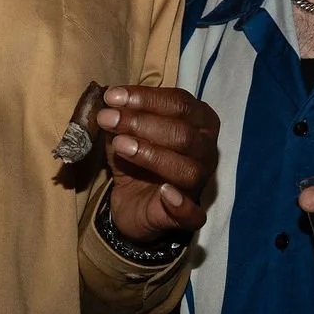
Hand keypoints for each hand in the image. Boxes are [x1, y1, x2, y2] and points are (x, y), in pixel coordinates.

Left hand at [97, 85, 220, 243]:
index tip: (112, 97)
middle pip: (184, 134)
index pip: (180, 103)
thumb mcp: (124, 132)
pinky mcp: (189, 216)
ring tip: (120, 146)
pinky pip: (194, 214)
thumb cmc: (135, 159)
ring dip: (152, 155)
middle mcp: (205, 150)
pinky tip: (164, 192)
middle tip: (108, 119)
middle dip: (142, 123)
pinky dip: (180, 204)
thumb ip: (120, 116)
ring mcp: (200, 184)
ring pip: (188, 169)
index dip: (146, 98)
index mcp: (198, 122)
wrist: (131, 203)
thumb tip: (107, 102)